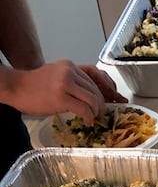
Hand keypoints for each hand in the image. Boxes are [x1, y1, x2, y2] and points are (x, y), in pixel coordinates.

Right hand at [4, 59, 126, 122]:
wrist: (16, 88)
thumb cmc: (35, 86)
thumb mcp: (57, 75)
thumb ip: (74, 81)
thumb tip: (93, 95)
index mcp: (70, 65)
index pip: (97, 75)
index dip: (107, 89)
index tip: (112, 99)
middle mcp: (69, 71)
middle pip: (96, 89)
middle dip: (101, 104)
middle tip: (100, 114)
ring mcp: (65, 83)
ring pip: (93, 99)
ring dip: (96, 112)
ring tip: (93, 118)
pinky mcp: (61, 96)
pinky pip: (84, 109)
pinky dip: (89, 117)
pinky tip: (87, 121)